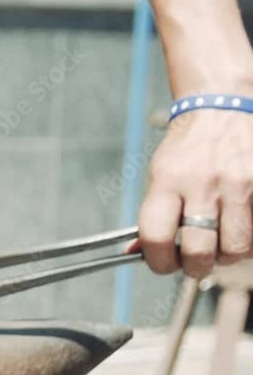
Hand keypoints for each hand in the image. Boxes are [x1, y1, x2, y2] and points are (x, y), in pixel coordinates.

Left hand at [138, 110, 252, 278]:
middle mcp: (204, 183)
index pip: (156, 236)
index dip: (157, 261)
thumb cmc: (188, 150)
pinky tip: (240, 229)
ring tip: (220, 243)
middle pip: (200, 251)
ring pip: (237, 248)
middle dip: (194, 267)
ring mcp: (240, 185)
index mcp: (168, 180)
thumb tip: (134, 252)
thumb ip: (151, 215)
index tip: (162, 263)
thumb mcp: (159, 175)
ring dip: (227, 255)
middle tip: (194, 262)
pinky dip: (250, 240)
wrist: (224, 108)